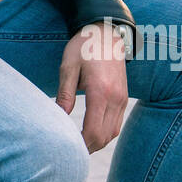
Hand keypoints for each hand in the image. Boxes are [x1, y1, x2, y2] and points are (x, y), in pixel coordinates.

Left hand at [55, 22, 127, 151]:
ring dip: (97, 142)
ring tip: (78, 144)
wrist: (106, 31)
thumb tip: (58, 119)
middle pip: (104, 137)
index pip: (93, 131)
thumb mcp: (68, 67)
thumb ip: (65, 95)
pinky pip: (117, 124)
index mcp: (100, 92)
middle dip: (87, 147)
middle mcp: (115, 98)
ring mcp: (122, 99)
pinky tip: (90, 132)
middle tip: (69, 150)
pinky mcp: (124, 97)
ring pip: (113, 133)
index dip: (81, 145)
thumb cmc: (83, 47)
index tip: (67, 148)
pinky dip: (105, 133)